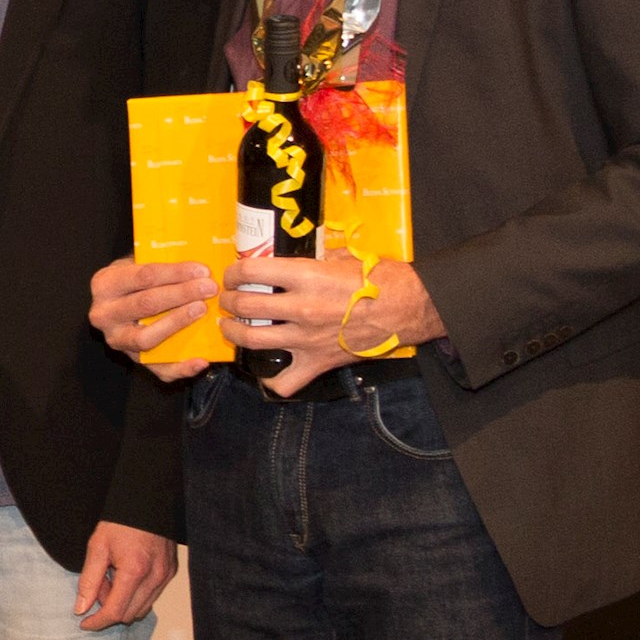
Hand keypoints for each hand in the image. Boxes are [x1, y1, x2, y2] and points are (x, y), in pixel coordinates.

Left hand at [72, 523, 175, 631]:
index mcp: (134, 571)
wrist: (147, 501)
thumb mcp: (97, 548)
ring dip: (123, 602)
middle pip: (129, 614)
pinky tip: (125, 576)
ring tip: (112, 577)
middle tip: (99, 585)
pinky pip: (151, 597)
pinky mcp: (170, 573)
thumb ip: (88, 581)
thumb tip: (81, 608)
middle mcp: (155, 577)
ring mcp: (165, 576)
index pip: (115, 612)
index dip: (97, 621)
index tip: (84, 623)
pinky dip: (135, 595)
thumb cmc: (121, 522)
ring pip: (141, 609)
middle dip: (108, 608)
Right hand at [90, 256, 218, 382]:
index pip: (143, 276)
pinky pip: (158, 369)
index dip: (175, 273)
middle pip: (146, 304)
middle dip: (181, 294)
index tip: (201, 271)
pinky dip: (181, 367)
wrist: (117, 303)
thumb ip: (159, 263)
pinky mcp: (132, 360)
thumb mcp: (136, 264)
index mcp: (105, 285)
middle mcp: (104, 314)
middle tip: (208, 288)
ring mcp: (117, 340)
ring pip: (147, 337)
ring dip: (177, 323)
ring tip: (201, 311)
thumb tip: (197, 265)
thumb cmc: (134, 282)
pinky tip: (202, 359)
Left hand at [219, 251, 442, 397]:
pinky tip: (267, 369)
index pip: (251, 272)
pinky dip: (270, 379)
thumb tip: (290, 261)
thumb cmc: (382, 280)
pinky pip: (283, 382)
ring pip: (252, 341)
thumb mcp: (343, 258)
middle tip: (228, 299)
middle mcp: (301, 308)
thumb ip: (313, 260)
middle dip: (228, 301)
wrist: (411, 308)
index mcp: (307, 276)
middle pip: (244, 306)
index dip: (234, 272)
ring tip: (231, 326)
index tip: (233, 275)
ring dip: (233, 333)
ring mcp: (307, 339)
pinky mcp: (318, 362)